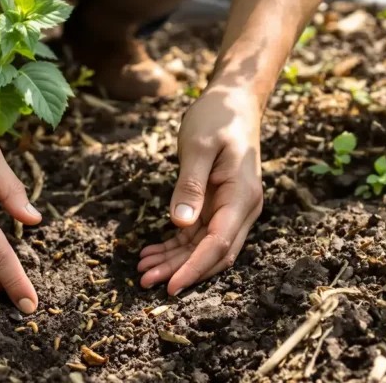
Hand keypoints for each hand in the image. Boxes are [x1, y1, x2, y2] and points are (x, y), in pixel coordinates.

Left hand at [137, 86, 263, 294]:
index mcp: (242, 196)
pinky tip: (152, 252)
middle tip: (146, 281)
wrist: (233, 100)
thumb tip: (180, 224)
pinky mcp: (217, 205)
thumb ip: (190, 186)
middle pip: (213, 253)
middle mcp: (242, 208)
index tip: (171, 285)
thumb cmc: (217, 117)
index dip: (194, 267)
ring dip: (175, 260)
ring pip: (203, 246)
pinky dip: (176, 244)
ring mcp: (231, 209)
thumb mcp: (199, 147)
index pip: (219, 243)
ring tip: (143, 270)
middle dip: (180, 270)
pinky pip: (197, 233)